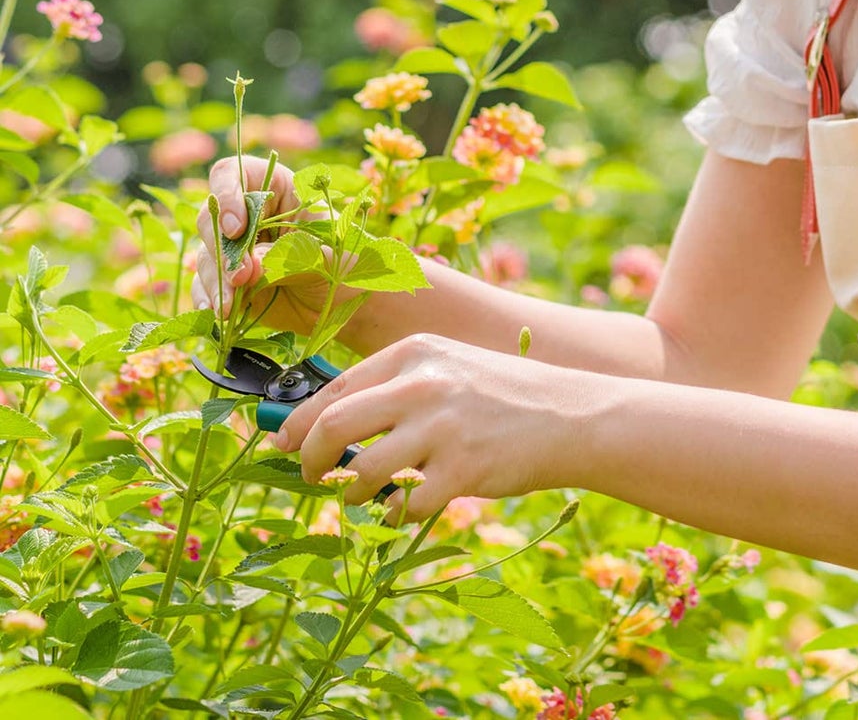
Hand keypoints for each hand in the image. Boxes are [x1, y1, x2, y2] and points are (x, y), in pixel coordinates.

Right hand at [191, 154, 339, 335]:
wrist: (340, 301)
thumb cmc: (342, 263)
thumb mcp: (325, 254)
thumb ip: (289, 256)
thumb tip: (249, 264)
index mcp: (275, 188)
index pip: (233, 173)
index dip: (226, 194)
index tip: (235, 228)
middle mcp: (249, 213)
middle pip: (210, 217)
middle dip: (223, 249)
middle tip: (242, 276)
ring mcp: (235, 246)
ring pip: (207, 253)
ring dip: (215, 279)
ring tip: (229, 306)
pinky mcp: (226, 276)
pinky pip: (204, 282)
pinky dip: (208, 297)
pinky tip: (216, 311)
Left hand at [272, 332, 589, 518]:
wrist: (568, 415)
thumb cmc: (499, 394)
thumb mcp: (447, 368)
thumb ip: (392, 388)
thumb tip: (318, 424)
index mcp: (414, 353)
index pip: (332, 389)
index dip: (294, 424)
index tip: (279, 447)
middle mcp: (424, 384)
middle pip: (332, 426)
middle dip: (309, 461)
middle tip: (310, 478)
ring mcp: (443, 427)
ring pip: (362, 473)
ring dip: (351, 494)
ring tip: (362, 496)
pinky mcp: (463, 469)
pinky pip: (404, 505)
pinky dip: (395, 514)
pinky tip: (405, 506)